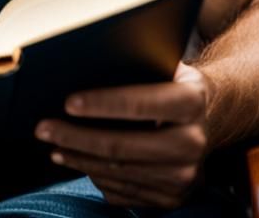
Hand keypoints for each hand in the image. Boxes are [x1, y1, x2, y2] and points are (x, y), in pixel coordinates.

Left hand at [33, 61, 212, 209]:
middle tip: (44, 128)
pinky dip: (97, 177)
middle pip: (122, 146)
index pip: (140, 103)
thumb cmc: (177, 83)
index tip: (68, 102)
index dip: (101, 104)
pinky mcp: (174, 197)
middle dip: (76, 137)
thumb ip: (139, 65)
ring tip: (54, 145)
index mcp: (191, 102)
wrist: (215, 116)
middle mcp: (192, 142)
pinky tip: (78, 162)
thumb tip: (86, 60)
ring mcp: (184, 176)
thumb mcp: (169, 65)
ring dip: (80, 160)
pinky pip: (126, 191)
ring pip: (119, 172)